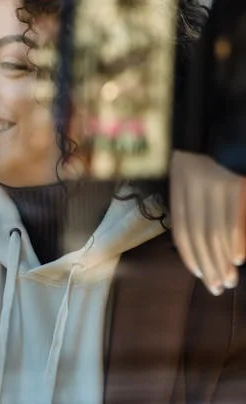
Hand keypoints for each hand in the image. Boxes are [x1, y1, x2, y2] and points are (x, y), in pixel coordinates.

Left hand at [171, 150, 245, 294]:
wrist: (213, 128)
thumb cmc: (202, 157)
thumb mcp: (188, 180)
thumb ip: (191, 208)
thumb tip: (200, 246)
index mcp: (178, 189)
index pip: (183, 231)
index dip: (190, 256)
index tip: (199, 275)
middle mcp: (193, 189)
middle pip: (199, 235)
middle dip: (208, 264)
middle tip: (217, 287)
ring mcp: (214, 185)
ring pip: (216, 230)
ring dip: (222, 259)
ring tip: (228, 279)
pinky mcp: (233, 182)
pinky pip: (233, 217)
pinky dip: (234, 240)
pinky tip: (236, 259)